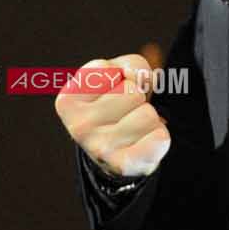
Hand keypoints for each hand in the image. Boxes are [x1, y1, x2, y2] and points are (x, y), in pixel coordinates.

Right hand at [55, 53, 171, 178]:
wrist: (114, 154)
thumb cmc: (114, 107)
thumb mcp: (116, 76)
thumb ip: (131, 64)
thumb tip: (143, 77)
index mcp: (68, 100)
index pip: (106, 68)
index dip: (118, 76)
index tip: (111, 92)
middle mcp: (79, 126)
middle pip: (132, 92)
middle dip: (135, 98)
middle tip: (124, 113)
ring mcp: (100, 148)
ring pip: (148, 114)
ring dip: (147, 118)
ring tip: (133, 127)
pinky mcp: (124, 165)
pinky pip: (160, 137)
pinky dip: (158, 136)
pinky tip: (142, 142)